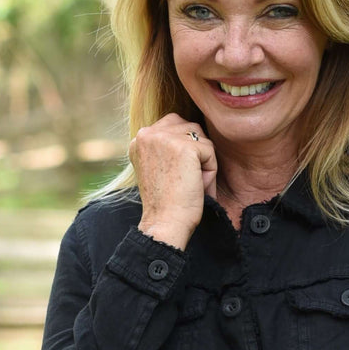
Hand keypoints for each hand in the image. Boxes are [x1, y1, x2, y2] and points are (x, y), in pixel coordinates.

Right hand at [130, 114, 216, 249]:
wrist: (164, 223)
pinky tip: (196, 186)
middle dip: (194, 153)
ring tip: (189, 183)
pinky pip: (210, 151)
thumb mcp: (157, 166)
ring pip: (201, 138)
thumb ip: (165, 146)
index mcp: (138, 138)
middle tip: (183, 181)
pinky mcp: (184, 147)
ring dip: (202, 162)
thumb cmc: (165, 202)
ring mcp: (164, 138)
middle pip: (189, 128)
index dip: (183, 150)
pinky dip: (210, 171)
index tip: (173, 175)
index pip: (173, 126)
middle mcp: (147, 133)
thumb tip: (192, 129)